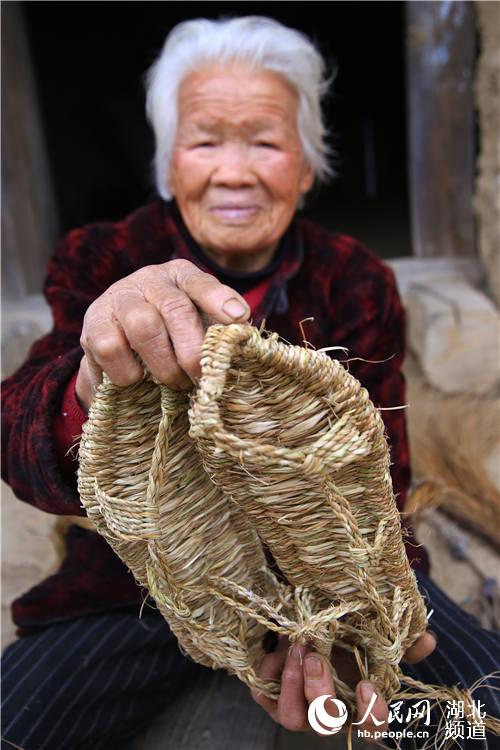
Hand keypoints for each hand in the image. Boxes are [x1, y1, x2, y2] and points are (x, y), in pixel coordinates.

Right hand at [75, 259, 249, 412]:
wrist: (122, 346)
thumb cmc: (172, 338)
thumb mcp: (199, 329)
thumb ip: (219, 335)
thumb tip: (241, 350)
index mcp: (181, 277)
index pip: (201, 283)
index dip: (220, 300)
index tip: (238, 317)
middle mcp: (150, 280)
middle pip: (174, 308)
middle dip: (191, 349)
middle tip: (199, 377)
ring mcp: (118, 298)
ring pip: (143, 327)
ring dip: (162, 363)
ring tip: (172, 382)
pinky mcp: (92, 323)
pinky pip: (110, 347)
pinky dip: (127, 371)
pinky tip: (137, 379)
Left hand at [251, 631, 436, 737]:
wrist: (307, 621)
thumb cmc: (348, 634)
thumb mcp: (373, 633)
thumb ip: (400, 640)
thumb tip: (427, 640)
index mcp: (357, 702)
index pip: (372, 727)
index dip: (370, 713)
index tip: (366, 684)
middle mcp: (329, 711)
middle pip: (326, 723)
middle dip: (321, 694)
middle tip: (316, 659)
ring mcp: (299, 706)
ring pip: (293, 719)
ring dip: (293, 686)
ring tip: (297, 650)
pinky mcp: (271, 694)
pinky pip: (265, 696)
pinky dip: (270, 674)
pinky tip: (276, 650)